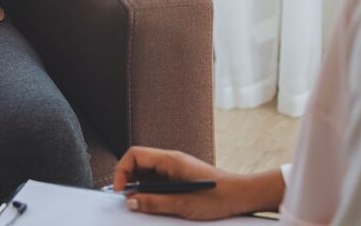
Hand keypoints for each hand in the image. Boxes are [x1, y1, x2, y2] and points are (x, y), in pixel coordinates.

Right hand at [113, 147, 284, 220]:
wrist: (241, 196)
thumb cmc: (218, 197)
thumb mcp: (182, 204)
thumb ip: (154, 203)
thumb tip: (131, 202)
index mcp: (170, 160)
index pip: (134, 155)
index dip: (121, 171)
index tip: (119, 190)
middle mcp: (170, 160)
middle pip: (137, 162)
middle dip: (127, 180)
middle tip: (128, 200)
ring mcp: (174, 168)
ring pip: (145, 172)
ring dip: (138, 187)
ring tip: (141, 204)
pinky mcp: (178, 177)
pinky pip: (156, 180)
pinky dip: (149, 190)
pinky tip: (154, 203)